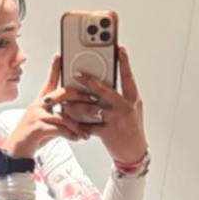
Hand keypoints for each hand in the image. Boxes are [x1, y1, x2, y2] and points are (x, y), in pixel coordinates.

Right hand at [4, 56, 94, 156]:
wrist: (16, 152)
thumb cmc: (33, 138)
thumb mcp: (46, 122)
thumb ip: (59, 115)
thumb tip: (77, 113)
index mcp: (40, 102)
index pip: (49, 82)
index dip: (54, 68)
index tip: (60, 56)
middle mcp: (37, 105)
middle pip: (62, 94)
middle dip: (81, 97)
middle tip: (94, 101)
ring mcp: (36, 116)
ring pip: (64, 115)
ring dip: (78, 125)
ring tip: (86, 132)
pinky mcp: (37, 128)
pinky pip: (60, 129)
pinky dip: (71, 134)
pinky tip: (77, 138)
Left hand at [71, 46, 146, 162]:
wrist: (134, 151)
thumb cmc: (131, 126)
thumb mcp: (131, 108)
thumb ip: (120, 94)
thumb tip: (107, 78)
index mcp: (133, 98)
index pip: (128, 76)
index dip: (124, 61)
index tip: (118, 47)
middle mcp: (125, 107)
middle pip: (104, 90)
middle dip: (89, 81)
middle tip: (76, 73)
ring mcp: (116, 120)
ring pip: (90, 109)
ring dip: (74, 105)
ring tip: (64, 102)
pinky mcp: (107, 132)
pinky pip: (87, 125)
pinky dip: (75, 123)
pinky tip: (67, 119)